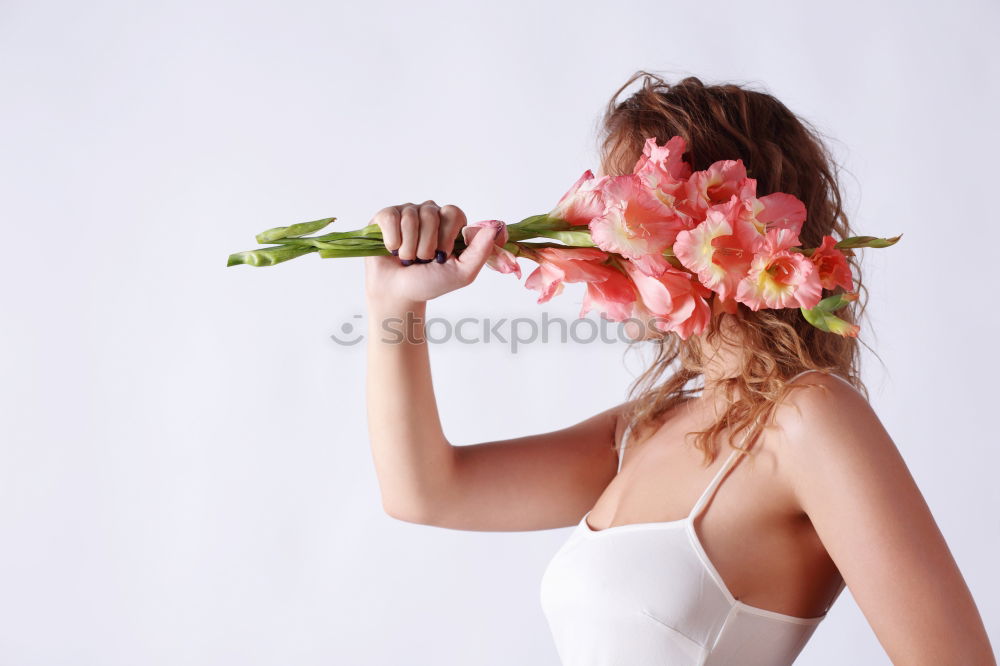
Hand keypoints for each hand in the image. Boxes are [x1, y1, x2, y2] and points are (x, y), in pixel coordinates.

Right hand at [364, 200, 500, 306]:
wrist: (398, 294)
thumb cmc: (430, 283)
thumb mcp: (462, 273)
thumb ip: (481, 252)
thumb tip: (494, 228)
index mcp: (450, 223)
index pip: (453, 213)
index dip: (446, 235)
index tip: (442, 256)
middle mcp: (430, 213)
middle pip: (431, 214)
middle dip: (426, 245)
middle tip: (423, 261)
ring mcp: (408, 213)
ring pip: (410, 217)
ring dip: (409, 247)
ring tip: (407, 259)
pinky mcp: (386, 217)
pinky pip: (391, 218)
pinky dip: (392, 240)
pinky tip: (392, 250)